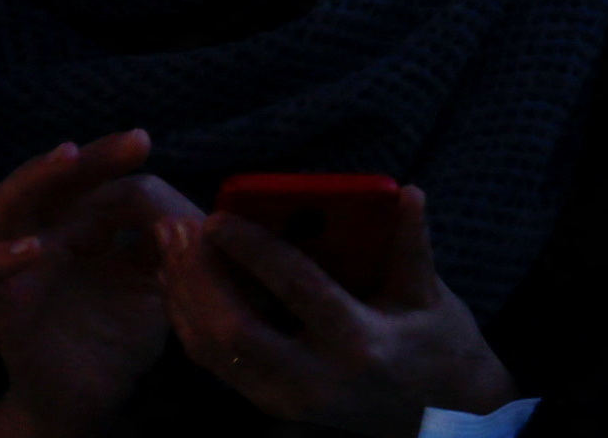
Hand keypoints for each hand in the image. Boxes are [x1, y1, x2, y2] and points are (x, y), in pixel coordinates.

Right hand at [0, 134, 187, 437]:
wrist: (87, 401)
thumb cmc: (113, 338)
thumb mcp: (148, 288)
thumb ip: (159, 248)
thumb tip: (184, 206)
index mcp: (72, 226)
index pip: (85, 179)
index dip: (109, 157)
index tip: (142, 142)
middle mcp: (38, 235)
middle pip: (48, 179)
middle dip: (86, 157)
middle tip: (125, 145)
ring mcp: (12, 268)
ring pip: (3, 206)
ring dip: (32, 177)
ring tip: (67, 159)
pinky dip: (1, 256)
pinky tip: (33, 247)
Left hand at [160, 190, 513, 436]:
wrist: (441, 417)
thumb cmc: (438, 347)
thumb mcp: (431, 297)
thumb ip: (413, 245)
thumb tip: (409, 193)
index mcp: (359, 343)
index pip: (296, 290)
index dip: (254, 250)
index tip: (217, 216)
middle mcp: (318, 379)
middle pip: (236, 330)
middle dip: (198, 276)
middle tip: (173, 226)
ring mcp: (290, 401)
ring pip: (217, 353)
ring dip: (183, 297)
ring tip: (165, 246)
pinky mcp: (275, 407)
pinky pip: (218, 365)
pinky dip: (190, 323)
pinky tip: (176, 283)